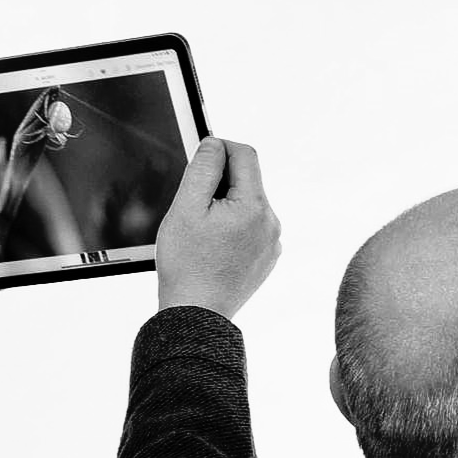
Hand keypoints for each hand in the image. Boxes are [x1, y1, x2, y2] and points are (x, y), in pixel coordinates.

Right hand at [155, 138, 281, 318]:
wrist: (196, 315)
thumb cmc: (187, 265)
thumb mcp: (186, 208)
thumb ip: (202, 168)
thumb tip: (214, 143)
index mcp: (255, 207)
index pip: (245, 154)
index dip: (219, 148)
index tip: (199, 159)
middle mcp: (271, 223)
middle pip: (247, 181)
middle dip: (219, 184)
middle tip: (192, 207)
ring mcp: (272, 243)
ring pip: (248, 205)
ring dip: (225, 207)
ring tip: (201, 233)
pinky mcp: (266, 259)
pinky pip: (250, 229)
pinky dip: (232, 228)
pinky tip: (212, 248)